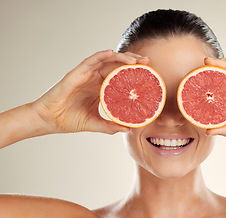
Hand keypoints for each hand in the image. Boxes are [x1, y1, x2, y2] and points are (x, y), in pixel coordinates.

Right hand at [32, 50, 149, 133]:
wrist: (49, 121)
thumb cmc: (69, 119)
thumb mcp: (95, 123)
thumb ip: (110, 125)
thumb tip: (128, 129)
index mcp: (100, 88)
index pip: (120, 77)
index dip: (134, 74)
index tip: (149, 74)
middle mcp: (94, 79)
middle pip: (117, 66)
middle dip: (133, 62)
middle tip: (148, 62)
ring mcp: (86, 75)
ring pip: (106, 60)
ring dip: (122, 57)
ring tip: (136, 60)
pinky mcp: (76, 74)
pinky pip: (90, 61)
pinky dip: (101, 55)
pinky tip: (112, 53)